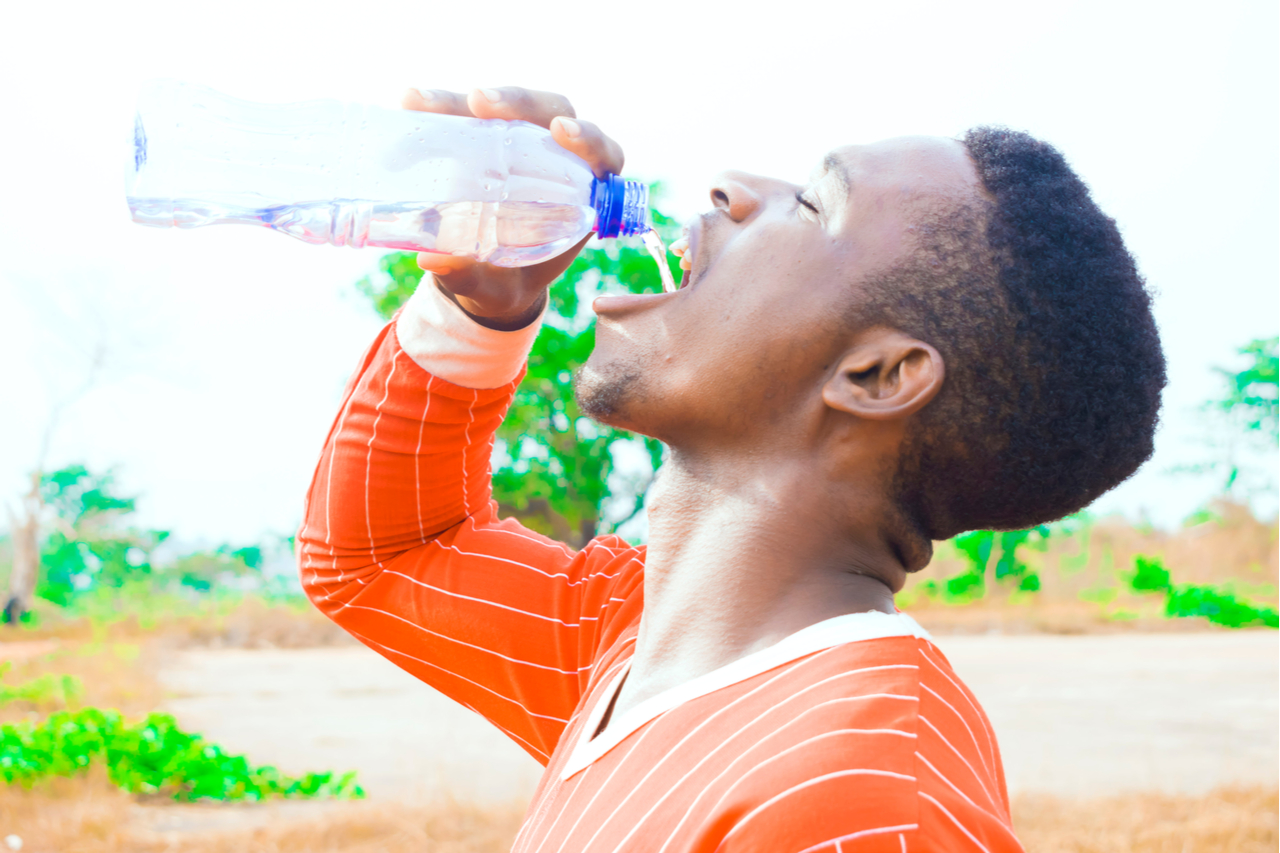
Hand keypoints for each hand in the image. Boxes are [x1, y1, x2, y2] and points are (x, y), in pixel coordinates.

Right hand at [401, 86, 624, 330]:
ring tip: (422, 102)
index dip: (588, 139)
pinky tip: (410, 103)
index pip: (602, 155)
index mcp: (583, 196)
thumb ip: (471, 276)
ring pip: (507, 106)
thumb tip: (433, 259)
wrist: (483, 280)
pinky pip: (470, 113)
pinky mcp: (489, 138)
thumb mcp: (492, 288)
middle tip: (478, 102)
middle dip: (518, 102)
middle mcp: (557, 159)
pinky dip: (441, 106)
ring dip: (465, 99)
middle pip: (551, 113)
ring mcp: (521, 143)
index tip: (560, 131)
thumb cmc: (505, 283)